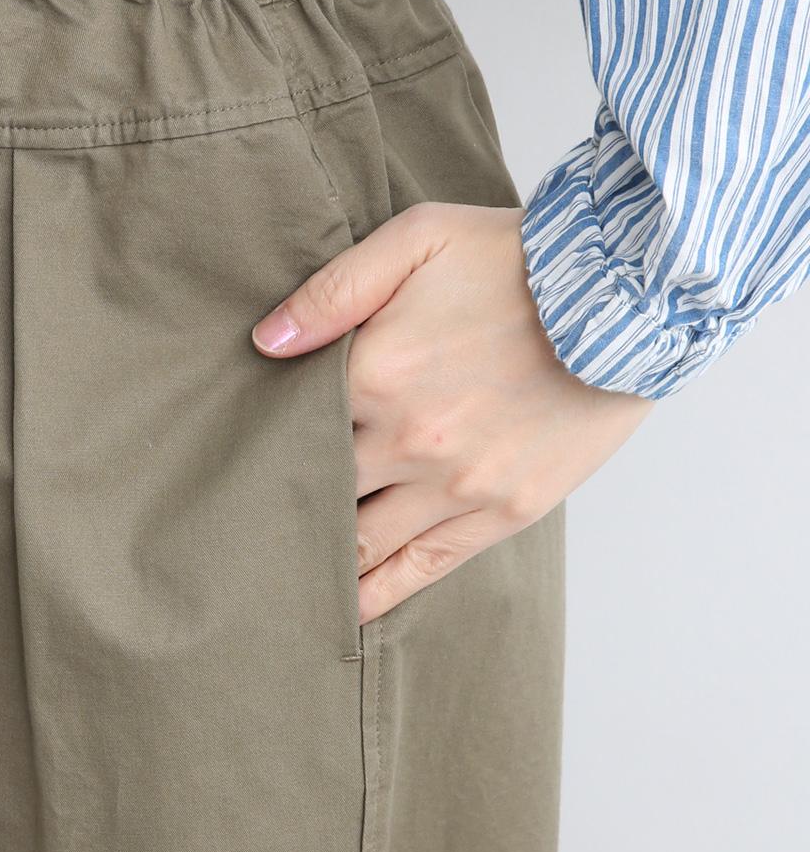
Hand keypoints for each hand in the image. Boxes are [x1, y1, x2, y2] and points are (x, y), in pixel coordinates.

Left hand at [251, 202, 652, 623]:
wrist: (624, 297)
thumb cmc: (514, 260)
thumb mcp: (415, 240)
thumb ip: (333, 292)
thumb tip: (264, 342)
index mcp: (377, 373)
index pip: (290, 424)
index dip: (259, 442)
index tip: (228, 461)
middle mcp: (410, 440)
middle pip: (318, 488)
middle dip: (277, 506)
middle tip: (232, 532)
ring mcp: (459, 484)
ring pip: (362, 542)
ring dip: (317, 561)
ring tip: (273, 583)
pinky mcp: (504, 510)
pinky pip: (425, 568)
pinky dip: (378, 595)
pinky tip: (343, 611)